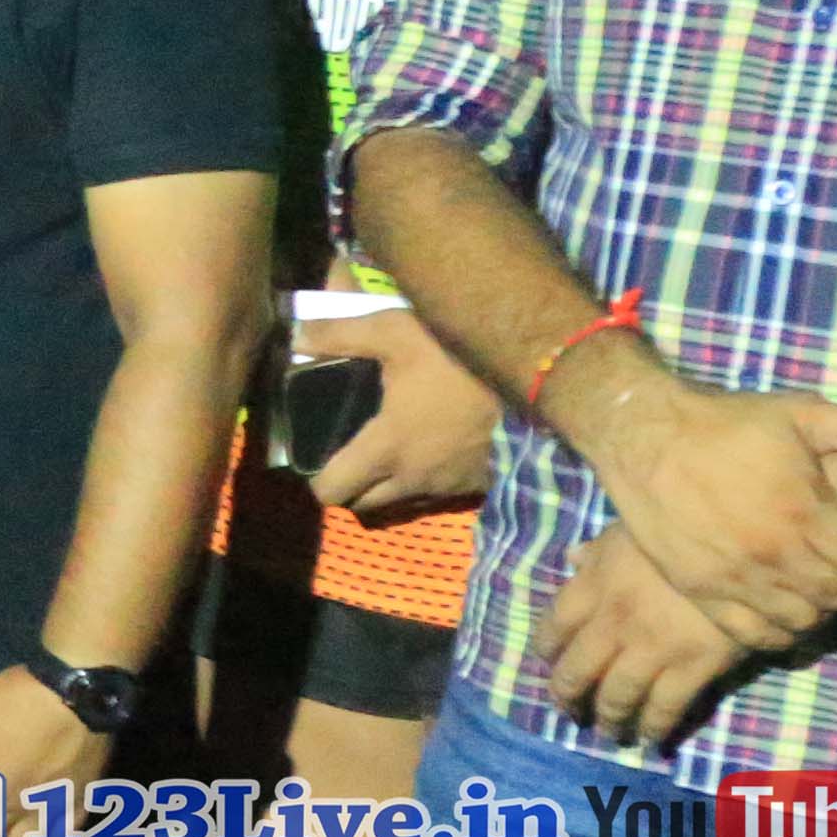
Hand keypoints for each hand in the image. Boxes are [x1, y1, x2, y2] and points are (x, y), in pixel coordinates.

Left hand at [300, 306, 495, 514]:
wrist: (542, 377)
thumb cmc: (461, 357)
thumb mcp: (397, 331)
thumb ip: (341, 335)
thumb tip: (294, 334)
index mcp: (386, 449)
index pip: (332, 493)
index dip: (320, 481)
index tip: (321, 457)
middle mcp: (413, 479)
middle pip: (364, 505)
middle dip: (353, 486)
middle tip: (354, 452)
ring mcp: (451, 486)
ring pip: (403, 502)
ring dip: (392, 485)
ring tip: (394, 448)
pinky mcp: (481, 483)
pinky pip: (442, 495)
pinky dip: (431, 480)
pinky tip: (435, 447)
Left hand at [536, 525, 755, 751]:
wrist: (747, 542)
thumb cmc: (686, 527)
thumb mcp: (634, 528)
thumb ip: (600, 549)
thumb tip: (573, 557)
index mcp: (594, 585)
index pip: (551, 629)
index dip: (547, 652)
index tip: (551, 664)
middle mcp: (613, 623)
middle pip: (576, 674)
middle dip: (569, 699)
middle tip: (573, 711)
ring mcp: (652, 648)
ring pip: (616, 698)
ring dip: (609, 720)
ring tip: (611, 731)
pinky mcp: (693, 666)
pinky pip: (665, 708)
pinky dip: (654, 728)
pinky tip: (651, 739)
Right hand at [583, 371, 836, 650]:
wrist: (647, 436)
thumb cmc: (728, 421)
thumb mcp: (802, 414)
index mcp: (806, 509)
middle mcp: (774, 550)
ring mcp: (735, 576)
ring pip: (802, 620)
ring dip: (819, 611)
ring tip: (816, 592)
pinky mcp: (701, 589)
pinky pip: (753, 634)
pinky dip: (778, 634)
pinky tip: (783, 616)